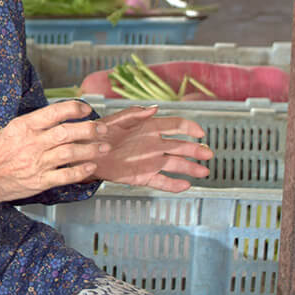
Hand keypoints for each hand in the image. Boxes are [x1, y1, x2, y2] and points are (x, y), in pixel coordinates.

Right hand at [0, 100, 108, 205]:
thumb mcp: (9, 130)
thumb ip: (33, 125)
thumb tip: (57, 120)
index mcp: (24, 126)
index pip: (54, 112)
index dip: (74, 109)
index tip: (86, 109)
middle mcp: (33, 143)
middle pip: (68, 132)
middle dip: (90, 129)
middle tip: (102, 129)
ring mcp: (37, 163)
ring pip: (71, 153)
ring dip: (91, 149)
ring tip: (103, 147)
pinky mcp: (40, 181)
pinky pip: (66, 175)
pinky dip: (81, 171)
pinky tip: (90, 167)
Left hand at [88, 105, 213, 192]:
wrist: (85, 152)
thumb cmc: (99, 133)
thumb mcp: (115, 120)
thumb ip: (134, 114)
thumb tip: (154, 108)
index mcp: (149, 128)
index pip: (175, 125)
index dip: (189, 128)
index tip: (201, 132)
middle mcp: (153, 144)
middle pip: (180, 146)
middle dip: (195, 150)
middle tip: (208, 154)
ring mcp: (149, 161)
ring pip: (174, 165)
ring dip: (190, 168)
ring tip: (203, 172)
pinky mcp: (142, 176)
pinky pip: (161, 181)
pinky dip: (173, 185)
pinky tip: (185, 186)